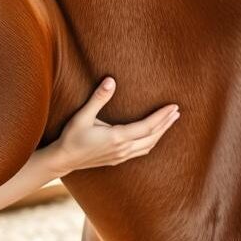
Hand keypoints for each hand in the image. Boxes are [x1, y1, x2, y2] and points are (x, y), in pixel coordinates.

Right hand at [43, 77, 179, 176]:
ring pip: (149, 145)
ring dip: (161, 133)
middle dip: (166, 124)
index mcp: (117, 137)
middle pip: (152, 136)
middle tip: (177, 112)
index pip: (147, 126)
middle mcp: (123, 149)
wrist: (63, 160)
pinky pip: (142, 151)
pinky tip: (154, 135)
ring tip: (170, 121)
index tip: (173, 107)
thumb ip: (98, 98)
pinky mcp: (118, 159)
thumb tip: (110, 80)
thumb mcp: (83, 116)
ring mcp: (121, 156)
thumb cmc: (72, 137)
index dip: (162, 116)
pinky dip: (152, 141)